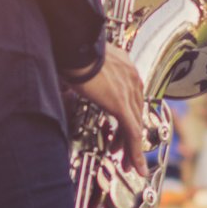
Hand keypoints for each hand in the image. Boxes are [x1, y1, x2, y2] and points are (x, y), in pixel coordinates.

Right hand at [69, 47, 147, 175]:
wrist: (72, 42)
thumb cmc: (71, 48)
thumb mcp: (83, 62)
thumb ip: (87, 75)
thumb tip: (74, 82)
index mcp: (124, 65)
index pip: (132, 97)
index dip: (128, 116)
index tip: (122, 129)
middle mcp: (131, 76)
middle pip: (136, 113)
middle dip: (130, 136)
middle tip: (124, 151)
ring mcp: (127, 90)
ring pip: (135, 126)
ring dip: (131, 148)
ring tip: (127, 164)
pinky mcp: (120, 103)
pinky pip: (132, 132)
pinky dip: (134, 151)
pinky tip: (134, 165)